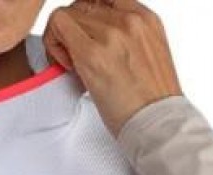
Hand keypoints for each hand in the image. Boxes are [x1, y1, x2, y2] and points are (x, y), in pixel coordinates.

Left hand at [43, 0, 182, 137]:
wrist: (158, 124)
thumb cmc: (152, 102)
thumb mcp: (150, 55)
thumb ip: (129, 38)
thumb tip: (100, 36)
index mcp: (145, 18)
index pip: (104, 0)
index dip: (89, 17)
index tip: (87, 38)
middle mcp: (129, 19)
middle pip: (83, 5)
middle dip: (73, 30)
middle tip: (73, 57)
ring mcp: (111, 34)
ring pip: (68, 14)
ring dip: (62, 38)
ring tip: (71, 65)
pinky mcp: (92, 53)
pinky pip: (59, 25)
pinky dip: (54, 43)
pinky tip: (67, 66)